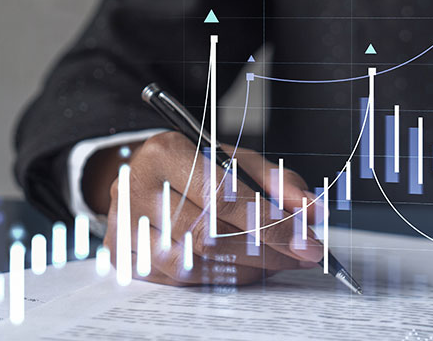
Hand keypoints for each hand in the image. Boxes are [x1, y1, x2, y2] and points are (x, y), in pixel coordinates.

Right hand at [101, 131, 323, 285]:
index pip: (225, 196)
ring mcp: (124, 225)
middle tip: (300, 255)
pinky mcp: (123, 255)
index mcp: (165, 152)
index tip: (307, 242)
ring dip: (246, 269)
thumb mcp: (237, 159)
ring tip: (275, 261)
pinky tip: (245, 268)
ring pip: (195, 263)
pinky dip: (220, 278)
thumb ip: (277, 181)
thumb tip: (309, 209)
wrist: (143, 174)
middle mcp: (137, 187)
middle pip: (210, 235)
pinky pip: (181, 280)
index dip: (272, 224)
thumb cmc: (195, 165)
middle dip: (266, 251)